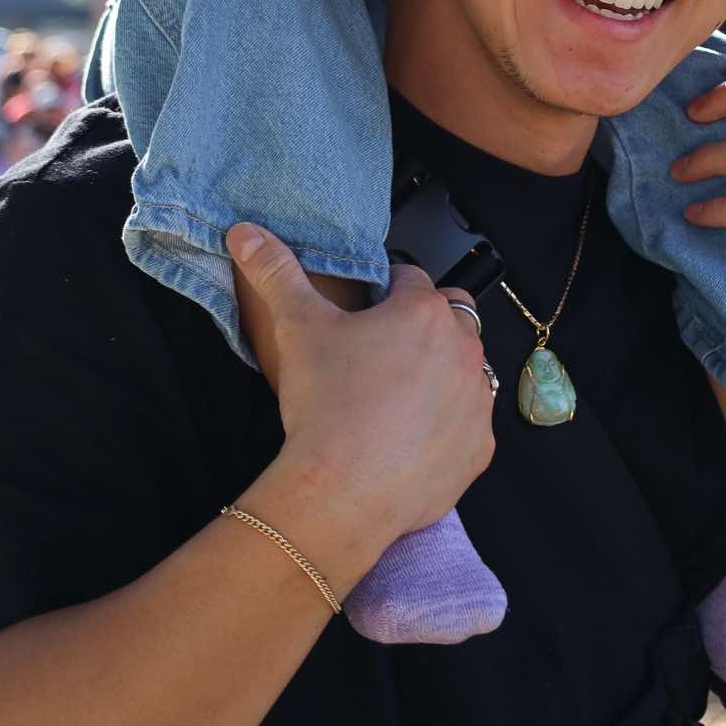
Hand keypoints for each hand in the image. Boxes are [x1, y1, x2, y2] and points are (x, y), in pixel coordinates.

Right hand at [227, 225, 495, 543]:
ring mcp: (477, 401)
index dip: (385, 291)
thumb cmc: (325, 406)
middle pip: (448, 321)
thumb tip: (246, 232)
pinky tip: (408, 440)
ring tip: (393, 399)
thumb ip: (277, 272)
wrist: (340, 493)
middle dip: (421, 329)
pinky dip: (446, 428)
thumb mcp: (297, 328)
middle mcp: (464, 349)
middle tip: (380, 355)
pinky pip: (468, 426)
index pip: (410, 279)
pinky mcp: (479, 448)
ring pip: (464, 372)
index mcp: (424, 312)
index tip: (367, 311)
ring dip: (439, 377)